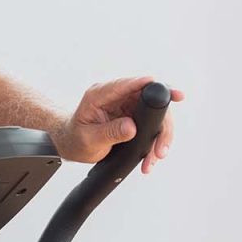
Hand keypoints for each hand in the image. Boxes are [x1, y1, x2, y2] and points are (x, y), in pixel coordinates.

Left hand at [54, 76, 184, 173]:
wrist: (72, 143)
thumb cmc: (76, 139)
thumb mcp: (89, 139)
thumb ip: (110, 132)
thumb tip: (132, 127)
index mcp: (100, 94)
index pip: (128, 84)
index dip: (150, 86)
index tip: (169, 91)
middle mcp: (116, 95)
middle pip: (149, 99)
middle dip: (161, 124)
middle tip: (160, 149)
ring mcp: (126, 104)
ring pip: (155, 113)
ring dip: (159, 136)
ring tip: (154, 158)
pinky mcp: (134, 114)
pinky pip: (152, 123)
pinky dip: (154, 140)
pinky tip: (150, 156)